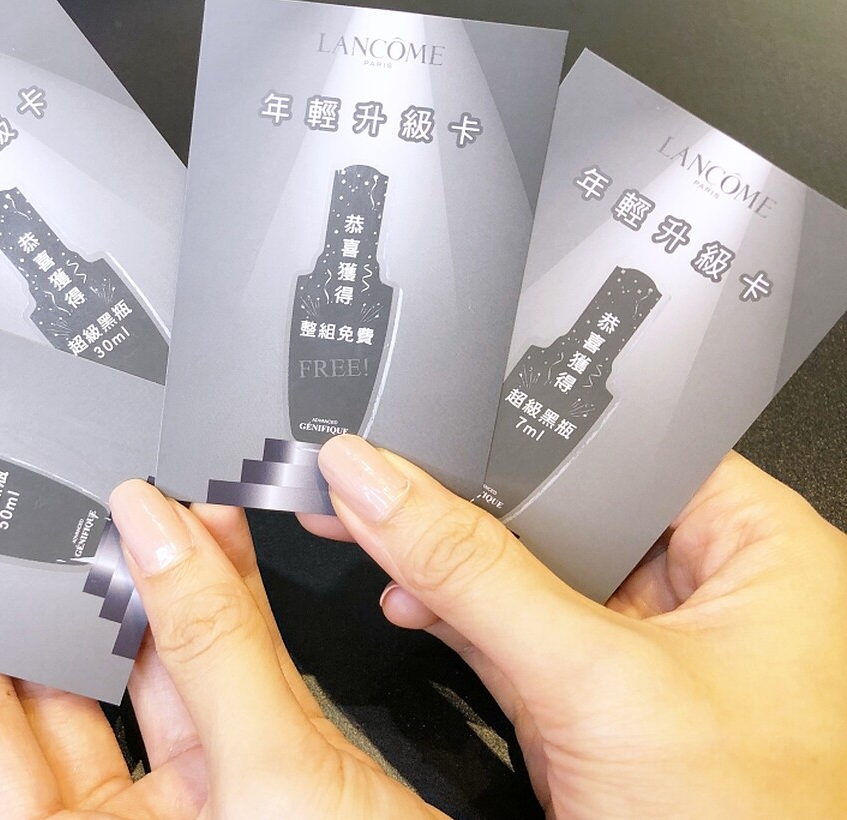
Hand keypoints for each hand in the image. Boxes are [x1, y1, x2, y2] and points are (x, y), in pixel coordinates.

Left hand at [0, 488, 445, 818]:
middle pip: (70, 704)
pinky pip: (232, 687)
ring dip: (167, 594)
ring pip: (161, 685)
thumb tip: (159, 534)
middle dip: (78, 601)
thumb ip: (213, 652)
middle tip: (75, 522)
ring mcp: (206, 817)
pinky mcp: (274, 788)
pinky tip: (223, 551)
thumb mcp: (268, 785)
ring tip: (157, 516)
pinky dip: (233, 616)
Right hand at [301, 435, 846, 818]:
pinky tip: (406, 598)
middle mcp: (707, 596)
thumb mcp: (597, 681)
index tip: (433, 422)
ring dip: (444, 559)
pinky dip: (451, 618)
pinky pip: (510, 636)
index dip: (524, 433)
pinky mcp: (595, 708)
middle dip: (467, 502)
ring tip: (371, 527)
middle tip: (383, 471)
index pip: (622, 452)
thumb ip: (475, 576)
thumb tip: (380, 487)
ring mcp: (644, 656)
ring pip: (526, 574)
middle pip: (563, 509)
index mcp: (759, 554)